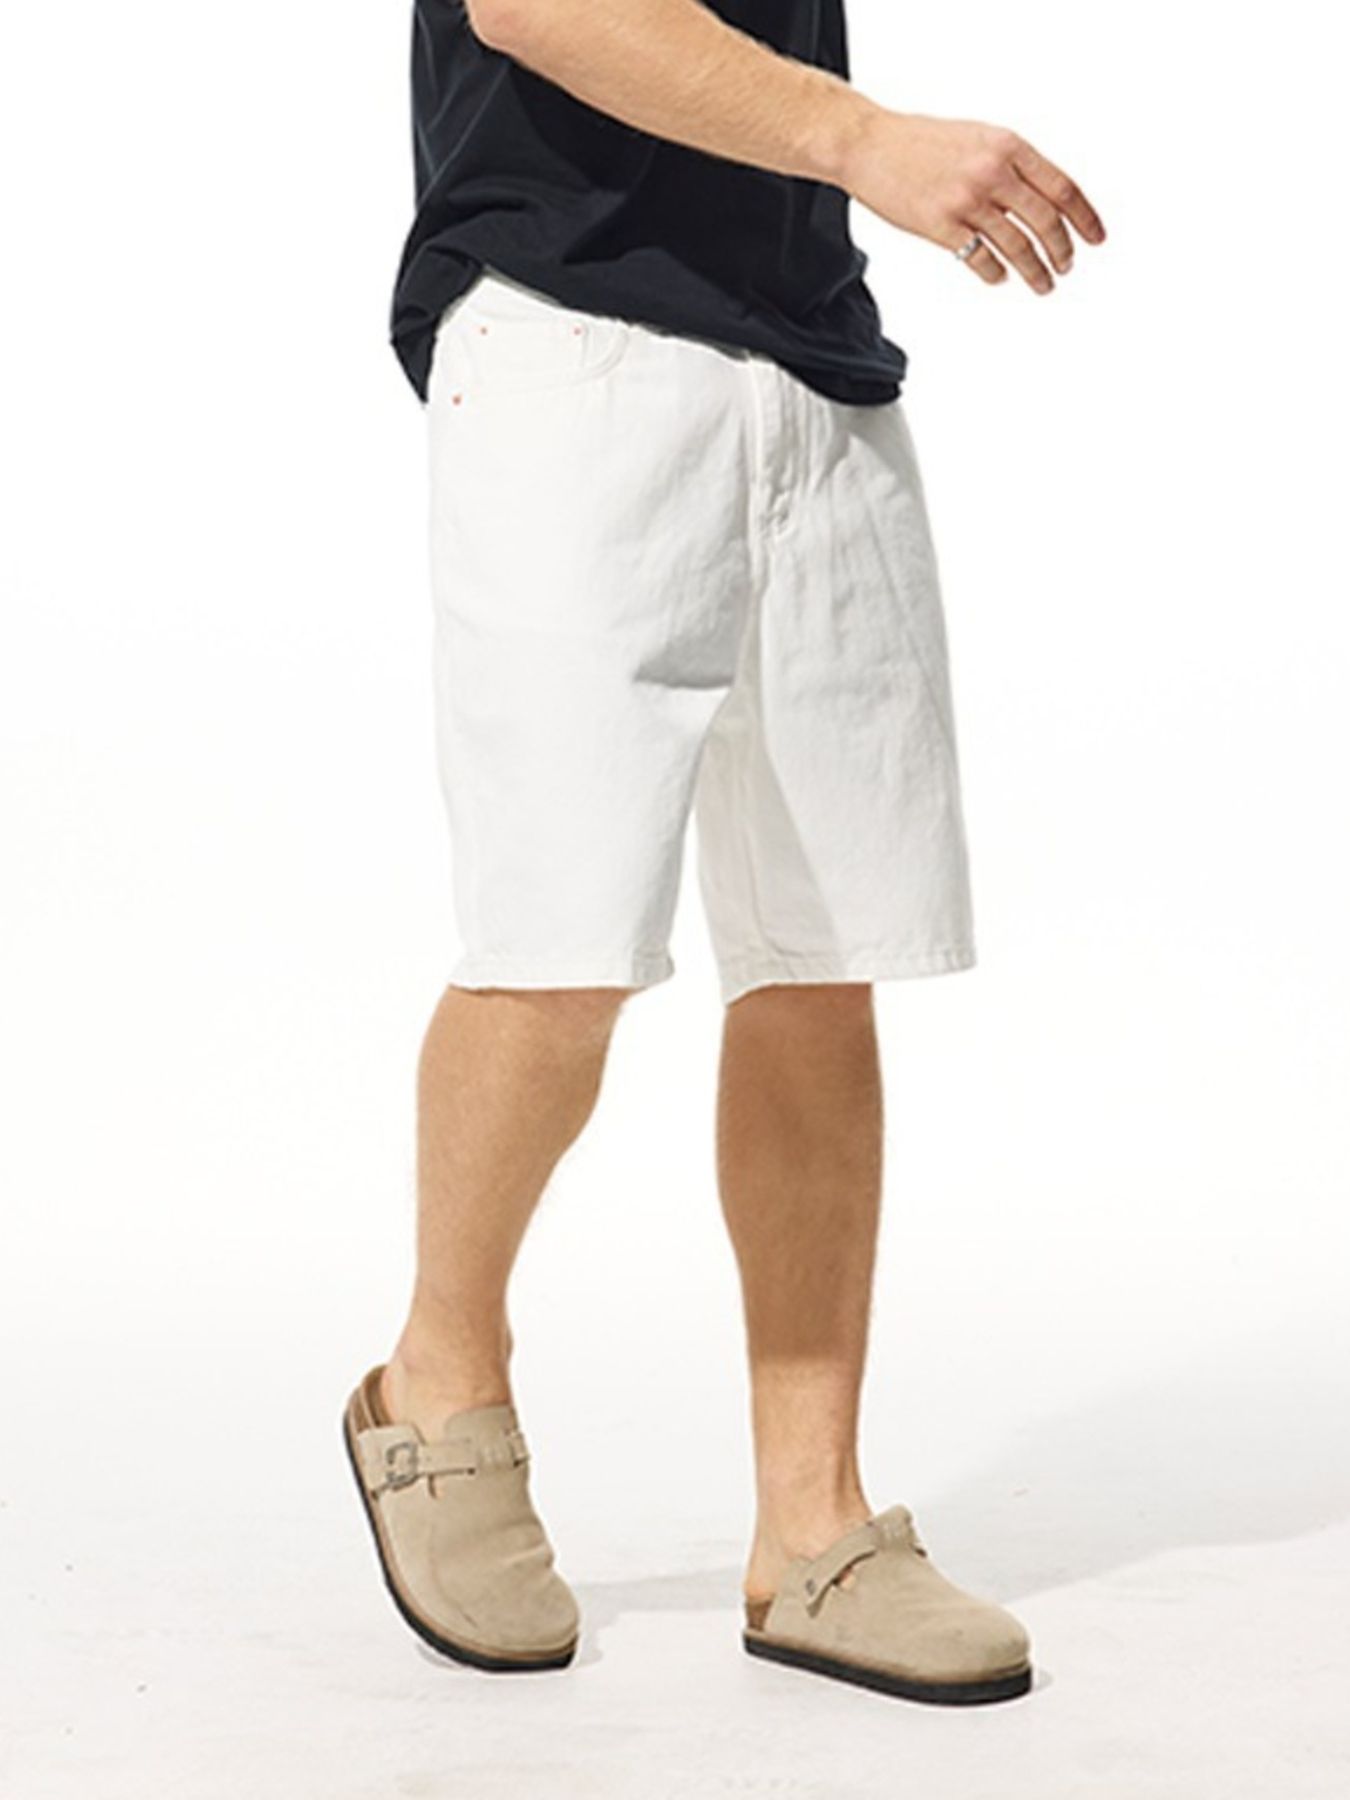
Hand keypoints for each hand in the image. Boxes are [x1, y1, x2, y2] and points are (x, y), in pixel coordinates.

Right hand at [841, 110, 1105, 292]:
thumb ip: (1011, 163)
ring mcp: (967, 201)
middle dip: (1062, 250)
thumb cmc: (920, 141)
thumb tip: (1041, 199)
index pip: (1062, 187)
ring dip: (1036, 271)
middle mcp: (992, 172)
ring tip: (1044, 284)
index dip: (1085, 217)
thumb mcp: (977, 137)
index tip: (1096, 238)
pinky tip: (1000, 278)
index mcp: (1007, 146)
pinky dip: (995, 273)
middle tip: (1067, 266)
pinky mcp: (941, 227)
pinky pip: (980, 259)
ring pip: (1017, 246)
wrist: (870, 144)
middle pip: (1045, 221)